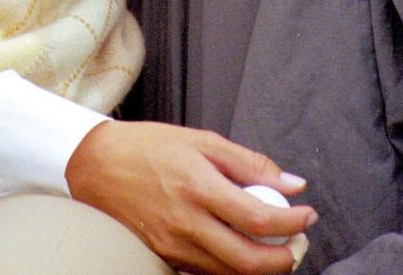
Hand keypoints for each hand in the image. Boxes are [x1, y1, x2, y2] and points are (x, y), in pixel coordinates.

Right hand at [65, 120, 315, 274]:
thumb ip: (249, 162)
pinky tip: (240, 248)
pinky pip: (208, 273)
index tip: (307, 215)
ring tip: (275, 246)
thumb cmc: (147, 147)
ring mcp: (174, 247)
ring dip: (263, 267)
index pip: (258, 219)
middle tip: (298, 242)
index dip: (292, 222)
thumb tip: (292, 183)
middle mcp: (187, 223)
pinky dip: (233, 267)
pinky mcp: (166, 258)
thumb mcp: (201, 140)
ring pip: (231, 274)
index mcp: (198, 187)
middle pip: (249, 262)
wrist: (96, 166)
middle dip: (285, 259)